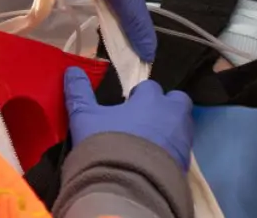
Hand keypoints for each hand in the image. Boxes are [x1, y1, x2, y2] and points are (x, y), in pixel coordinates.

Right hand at [64, 67, 194, 170]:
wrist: (126, 186)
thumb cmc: (105, 144)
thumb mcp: (84, 118)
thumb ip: (79, 93)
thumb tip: (71, 70)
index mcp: (150, 99)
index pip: (150, 87)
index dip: (140, 96)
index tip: (129, 106)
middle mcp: (172, 114)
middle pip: (178, 101)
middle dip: (167, 107)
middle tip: (148, 121)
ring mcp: (182, 140)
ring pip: (183, 126)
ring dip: (171, 129)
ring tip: (152, 143)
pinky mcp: (185, 164)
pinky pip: (182, 152)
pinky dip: (172, 153)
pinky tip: (156, 161)